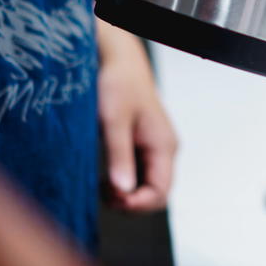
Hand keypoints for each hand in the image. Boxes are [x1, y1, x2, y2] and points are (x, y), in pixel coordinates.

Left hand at [96, 19, 178, 211]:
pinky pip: (138, 174)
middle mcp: (164, 149)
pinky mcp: (142, 145)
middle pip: (155, 193)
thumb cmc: (118, 84)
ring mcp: (154, 148)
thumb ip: (119, 156)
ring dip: (125, 193)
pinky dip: (122, 181)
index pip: (160, 192)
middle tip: (103, 193)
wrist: (118, 61)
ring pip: (146, 185)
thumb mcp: (113, 121)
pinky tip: (105, 177)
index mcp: (164, 145)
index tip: (111, 198)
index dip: (137, 204)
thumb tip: (123, 189)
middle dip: (131, 200)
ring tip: (101, 186)